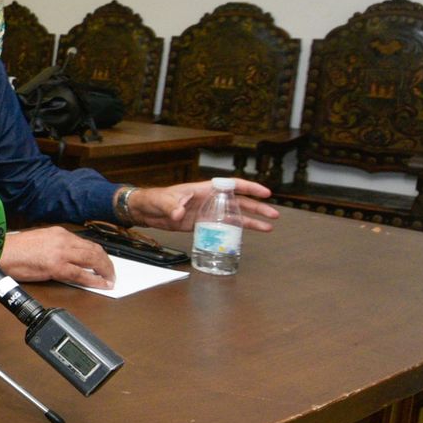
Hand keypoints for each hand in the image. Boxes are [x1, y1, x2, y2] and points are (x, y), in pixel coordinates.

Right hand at [0, 227, 116, 288]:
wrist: (1, 252)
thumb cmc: (16, 250)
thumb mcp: (40, 241)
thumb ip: (57, 246)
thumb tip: (70, 258)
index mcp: (59, 233)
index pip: (86, 243)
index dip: (99, 254)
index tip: (104, 262)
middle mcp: (63, 239)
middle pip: (94, 250)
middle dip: (107, 263)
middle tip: (112, 273)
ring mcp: (60, 252)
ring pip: (92, 260)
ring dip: (105, 271)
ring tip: (110, 279)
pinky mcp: (56, 266)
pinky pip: (81, 274)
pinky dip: (94, 280)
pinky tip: (101, 284)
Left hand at [127, 179, 279, 232]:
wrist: (147, 211)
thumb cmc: (156, 200)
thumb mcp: (164, 201)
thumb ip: (172, 206)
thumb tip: (178, 214)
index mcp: (205, 190)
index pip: (232, 185)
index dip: (250, 188)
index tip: (266, 193)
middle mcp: (211, 200)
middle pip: (239, 202)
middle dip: (258, 208)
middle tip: (274, 215)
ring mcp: (209, 213)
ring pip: (235, 216)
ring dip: (252, 221)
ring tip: (269, 227)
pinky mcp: (203, 224)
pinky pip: (224, 227)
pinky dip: (236, 231)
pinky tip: (247, 237)